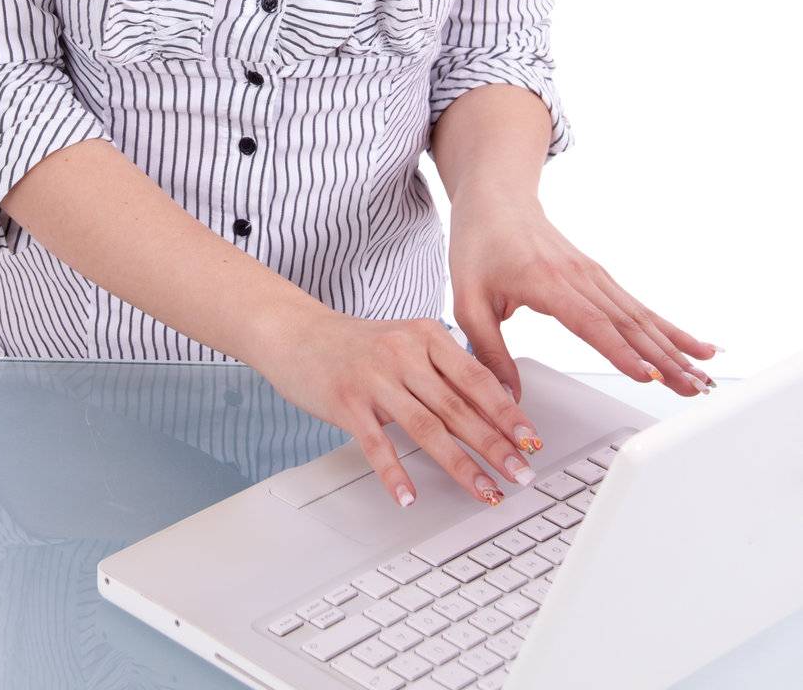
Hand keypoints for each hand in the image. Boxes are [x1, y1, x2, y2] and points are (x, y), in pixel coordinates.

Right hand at [249, 306, 546, 509]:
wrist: (297, 332)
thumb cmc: (357, 345)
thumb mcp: (406, 343)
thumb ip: (443, 370)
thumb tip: (492, 409)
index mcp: (426, 335)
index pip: (476, 378)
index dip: (507, 412)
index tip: (531, 440)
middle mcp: (403, 352)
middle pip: (458, 407)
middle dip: (495, 445)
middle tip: (521, 474)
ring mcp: (374, 377)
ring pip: (426, 427)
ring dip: (460, 465)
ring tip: (485, 491)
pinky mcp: (346, 401)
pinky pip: (376, 443)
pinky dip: (395, 473)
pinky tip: (409, 496)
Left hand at [447, 188, 719, 400]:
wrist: (495, 199)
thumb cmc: (479, 244)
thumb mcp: (467, 300)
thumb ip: (487, 350)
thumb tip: (507, 396)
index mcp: (544, 281)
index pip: (590, 322)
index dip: (620, 351)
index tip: (646, 375)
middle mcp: (577, 276)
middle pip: (627, 323)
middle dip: (663, 358)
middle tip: (691, 388)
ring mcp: (593, 275)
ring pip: (640, 316)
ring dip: (674, 347)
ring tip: (703, 375)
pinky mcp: (599, 277)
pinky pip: (638, 306)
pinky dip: (669, 327)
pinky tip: (696, 344)